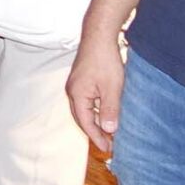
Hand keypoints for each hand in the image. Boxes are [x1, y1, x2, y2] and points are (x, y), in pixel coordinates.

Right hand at [66, 35, 125, 151]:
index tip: (108, 149)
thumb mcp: (112, 88)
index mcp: (77, 95)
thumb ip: (110, 109)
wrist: (99, 36)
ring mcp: (75, 85)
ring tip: (109, 131)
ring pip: (84, 110)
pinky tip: (106, 112)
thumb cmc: (105, 60)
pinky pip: (86, 101)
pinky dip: (95, 110)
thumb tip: (109, 130)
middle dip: (94, 132)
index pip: (86, 123)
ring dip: (95, 121)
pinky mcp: (81, 80)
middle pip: (82, 118)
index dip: (97, 137)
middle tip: (108, 144)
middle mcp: (73, 91)